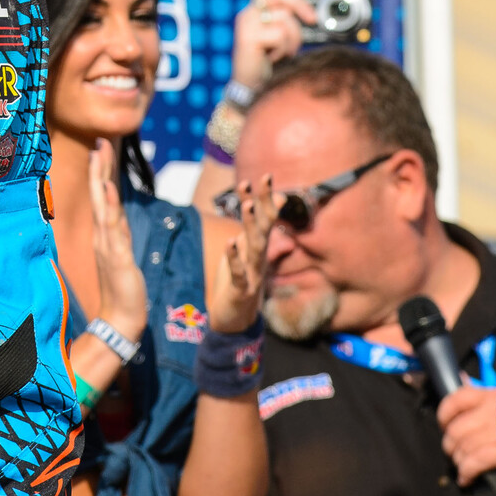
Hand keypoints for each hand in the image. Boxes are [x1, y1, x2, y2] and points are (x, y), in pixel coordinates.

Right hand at [88, 139, 150, 341]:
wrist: (120, 319)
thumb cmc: (122, 289)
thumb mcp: (121, 255)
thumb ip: (118, 235)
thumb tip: (117, 217)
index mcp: (103, 234)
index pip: (102, 197)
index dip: (100, 173)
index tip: (101, 149)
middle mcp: (101, 235)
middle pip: (99, 194)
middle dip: (99, 167)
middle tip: (100, 141)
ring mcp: (107, 244)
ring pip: (103, 205)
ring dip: (101, 178)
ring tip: (100, 154)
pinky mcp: (116, 256)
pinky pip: (112, 226)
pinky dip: (108, 206)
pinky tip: (107, 189)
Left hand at [205, 174, 275, 333]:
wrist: (235, 320)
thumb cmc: (239, 280)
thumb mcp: (245, 251)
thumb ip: (253, 228)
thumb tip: (264, 205)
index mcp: (258, 247)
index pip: (265, 218)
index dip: (263, 197)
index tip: (262, 176)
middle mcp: (259, 257)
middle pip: (265, 226)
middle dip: (264, 202)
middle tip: (265, 178)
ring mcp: (253, 273)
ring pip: (254, 247)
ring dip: (251, 226)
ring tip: (248, 205)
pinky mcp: (241, 290)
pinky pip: (239, 272)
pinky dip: (235, 258)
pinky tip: (230, 242)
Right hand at [233, 0, 315, 96]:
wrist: (253, 90)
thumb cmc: (272, 64)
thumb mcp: (285, 37)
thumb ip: (294, 21)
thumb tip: (317, 14)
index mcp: (257, 9)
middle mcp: (249, 13)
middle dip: (299, 3)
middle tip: (313, 19)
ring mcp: (246, 24)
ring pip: (284, 18)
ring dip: (293, 38)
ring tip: (284, 53)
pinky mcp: (247, 38)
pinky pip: (280, 34)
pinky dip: (284, 49)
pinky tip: (274, 59)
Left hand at [436, 384, 495, 486]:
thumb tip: (468, 396)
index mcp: (494, 396)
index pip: (458, 399)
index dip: (445, 414)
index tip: (445, 425)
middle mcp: (492, 411)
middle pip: (455, 429)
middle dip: (451, 445)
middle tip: (455, 453)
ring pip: (463, 447)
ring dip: (459, 460)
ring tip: (463, 467)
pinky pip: (473, 462)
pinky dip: (466, 472)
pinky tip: (466, 478)